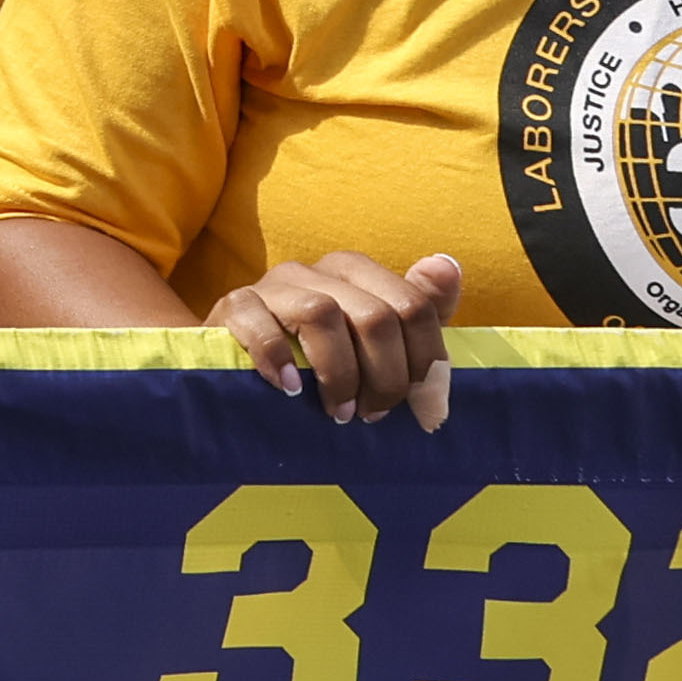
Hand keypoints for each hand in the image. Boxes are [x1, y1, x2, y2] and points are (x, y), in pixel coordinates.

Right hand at [214, 251, 462, 429]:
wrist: (239, 363)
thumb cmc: (319, 354)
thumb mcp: (378, 338)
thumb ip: (421, 306)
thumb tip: (447, 265)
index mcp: (357, 270)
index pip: (414, 306)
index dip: (427, 362)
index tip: (423, 408)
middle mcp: (316, 270)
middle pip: (375, 317)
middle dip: (385, 378)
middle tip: (374, 414)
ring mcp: (273, 285)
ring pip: (324, 315)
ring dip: (340, 375)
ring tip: (340, 412)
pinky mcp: (234, 305)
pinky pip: (261, 324)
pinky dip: (280, 360)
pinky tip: (291, 389)